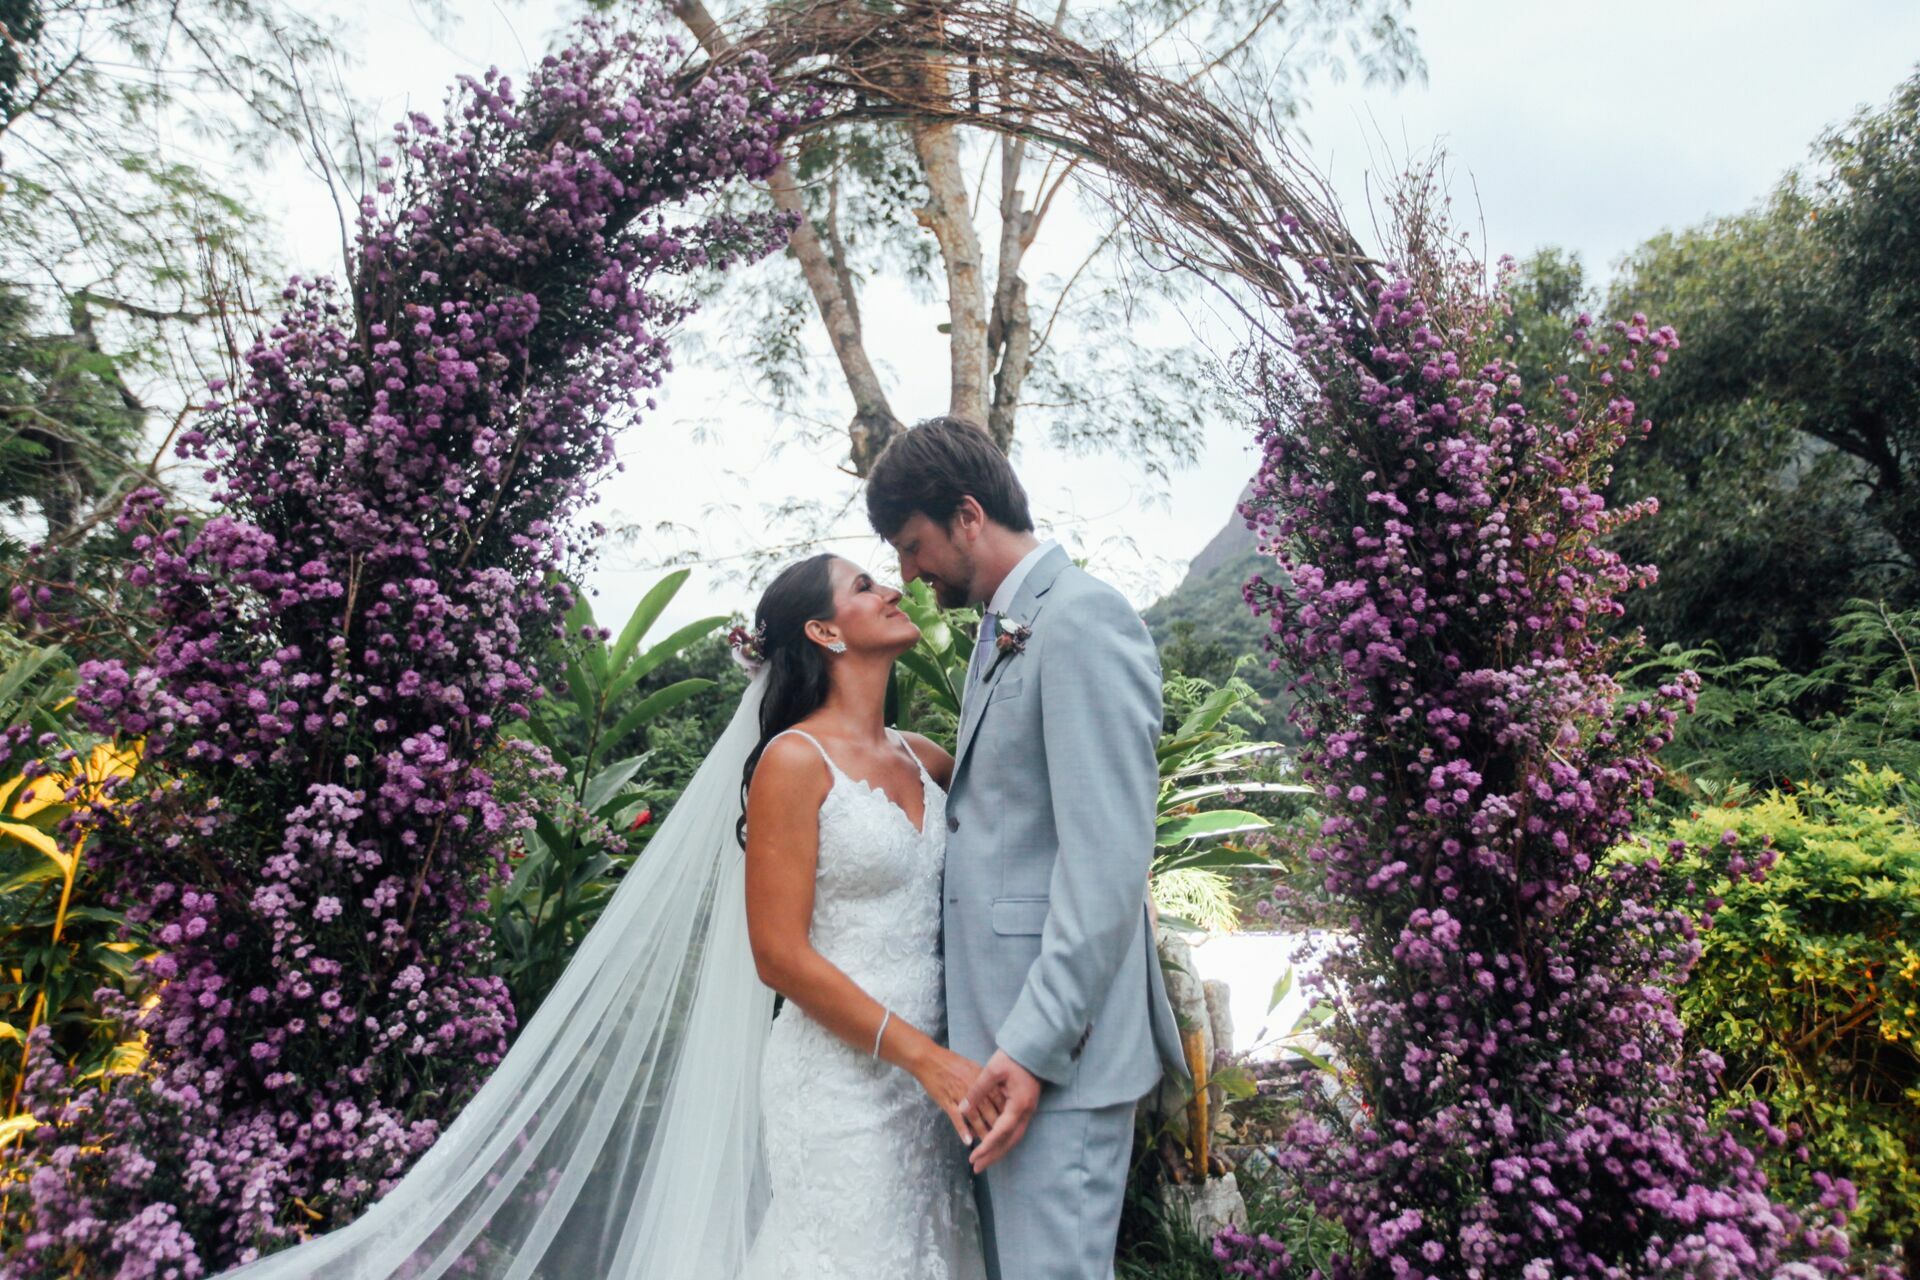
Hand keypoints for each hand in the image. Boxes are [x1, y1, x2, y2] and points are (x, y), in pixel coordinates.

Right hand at [914, 1045, 998, 1145]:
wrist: (928, 1059)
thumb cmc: (949, 1062)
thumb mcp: (971, 1066)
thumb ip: (983, 1079)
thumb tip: (994, 1091)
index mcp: (980, 1077)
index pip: (998, 1097)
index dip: (1005, 1110)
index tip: (1012, 1122)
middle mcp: (973, 1087)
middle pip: (989, 1109)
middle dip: (997, 1125)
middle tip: (1004, 1138)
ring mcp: (959, 1095)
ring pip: (974, 1116)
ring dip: (982, 1131)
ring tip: (988, 1143)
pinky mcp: (946, 1101)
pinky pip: (956, 1118)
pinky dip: (963, 1130)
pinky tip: (968, 1141)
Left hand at [962, 1050, 1039, 1172]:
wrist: (1033, 1049)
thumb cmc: (1013, 1058)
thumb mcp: (993, 1071)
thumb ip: (977, 1091)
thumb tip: (961, 1109)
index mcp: (1018, 1105)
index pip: (1001, 1132)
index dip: (986, 1146)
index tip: (973, 1157)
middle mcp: (1026, 1112)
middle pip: (1010, 1142)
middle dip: (993, 1156)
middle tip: (976, 1168)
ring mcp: (1028, 1111)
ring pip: (1014, 1138)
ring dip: (998, 1151)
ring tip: (982, 1161)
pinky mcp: (1025, 1107)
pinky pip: (1014, 1130)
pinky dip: (1003, 1141)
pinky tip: (992, 1144)